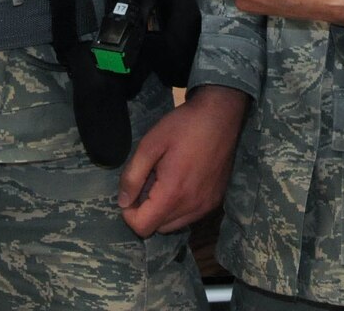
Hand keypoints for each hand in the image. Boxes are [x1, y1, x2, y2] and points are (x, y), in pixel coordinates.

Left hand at [117, 85, 250, 236]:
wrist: (221, 115)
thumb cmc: (183, 126)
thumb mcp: (150, 144)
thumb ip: (132, 176)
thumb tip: (122, 202)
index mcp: (173, 194)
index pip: (143, 227)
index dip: (129, 214)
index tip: (131, 191)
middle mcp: (192, 208)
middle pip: (158, 228)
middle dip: (146, 210)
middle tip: (148, 180)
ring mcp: (206, 206)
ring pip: (174, 224)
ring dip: (163, 210)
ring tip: (164, 180)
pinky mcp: (215, 201)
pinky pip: (190, 216)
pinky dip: (179, 207)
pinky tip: (180, 181)